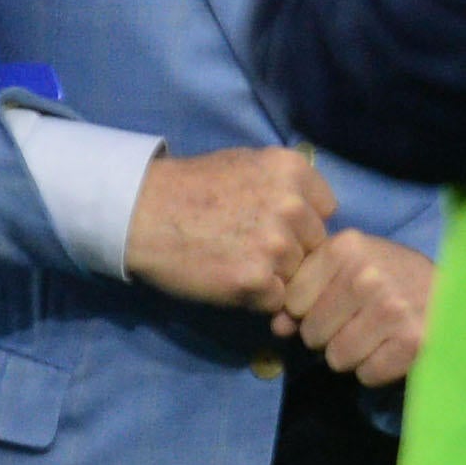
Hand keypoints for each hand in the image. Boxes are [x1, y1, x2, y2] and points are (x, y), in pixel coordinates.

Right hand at [124, 143, 331, 311]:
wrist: (140, 213)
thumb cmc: (190, 187)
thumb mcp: (246, 163)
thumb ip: (285, 185)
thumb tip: (314, 212)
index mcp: (293, 171)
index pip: (325, 212)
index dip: (302, 224)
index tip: (274, 226)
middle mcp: (292, 206)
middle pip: (315, 247)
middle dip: (291, 253)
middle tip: (250, 248)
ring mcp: (275, 245)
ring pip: (298, 277)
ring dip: (274, 278)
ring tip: (237, 262)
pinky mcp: (256, 281)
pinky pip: (277, 301)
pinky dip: (258, 299)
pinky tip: (230, 280)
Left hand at [275, 229, 430, 385]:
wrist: (460, 296)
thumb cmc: (396, 279)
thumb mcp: (351, 268)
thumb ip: (307, 291)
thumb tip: (277, 326)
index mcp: (345, 247)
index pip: (291, 301)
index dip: (307, 311)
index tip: (334, 305)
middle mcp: (365, 274)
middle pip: (311, 333)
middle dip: (330, 336)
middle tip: (359, 323)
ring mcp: (390, 308)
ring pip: (336, 358)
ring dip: (354, 356)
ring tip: (377, 336)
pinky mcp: (412, 340)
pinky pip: (367, 375)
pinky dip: (377, 370)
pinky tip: (393, 349)